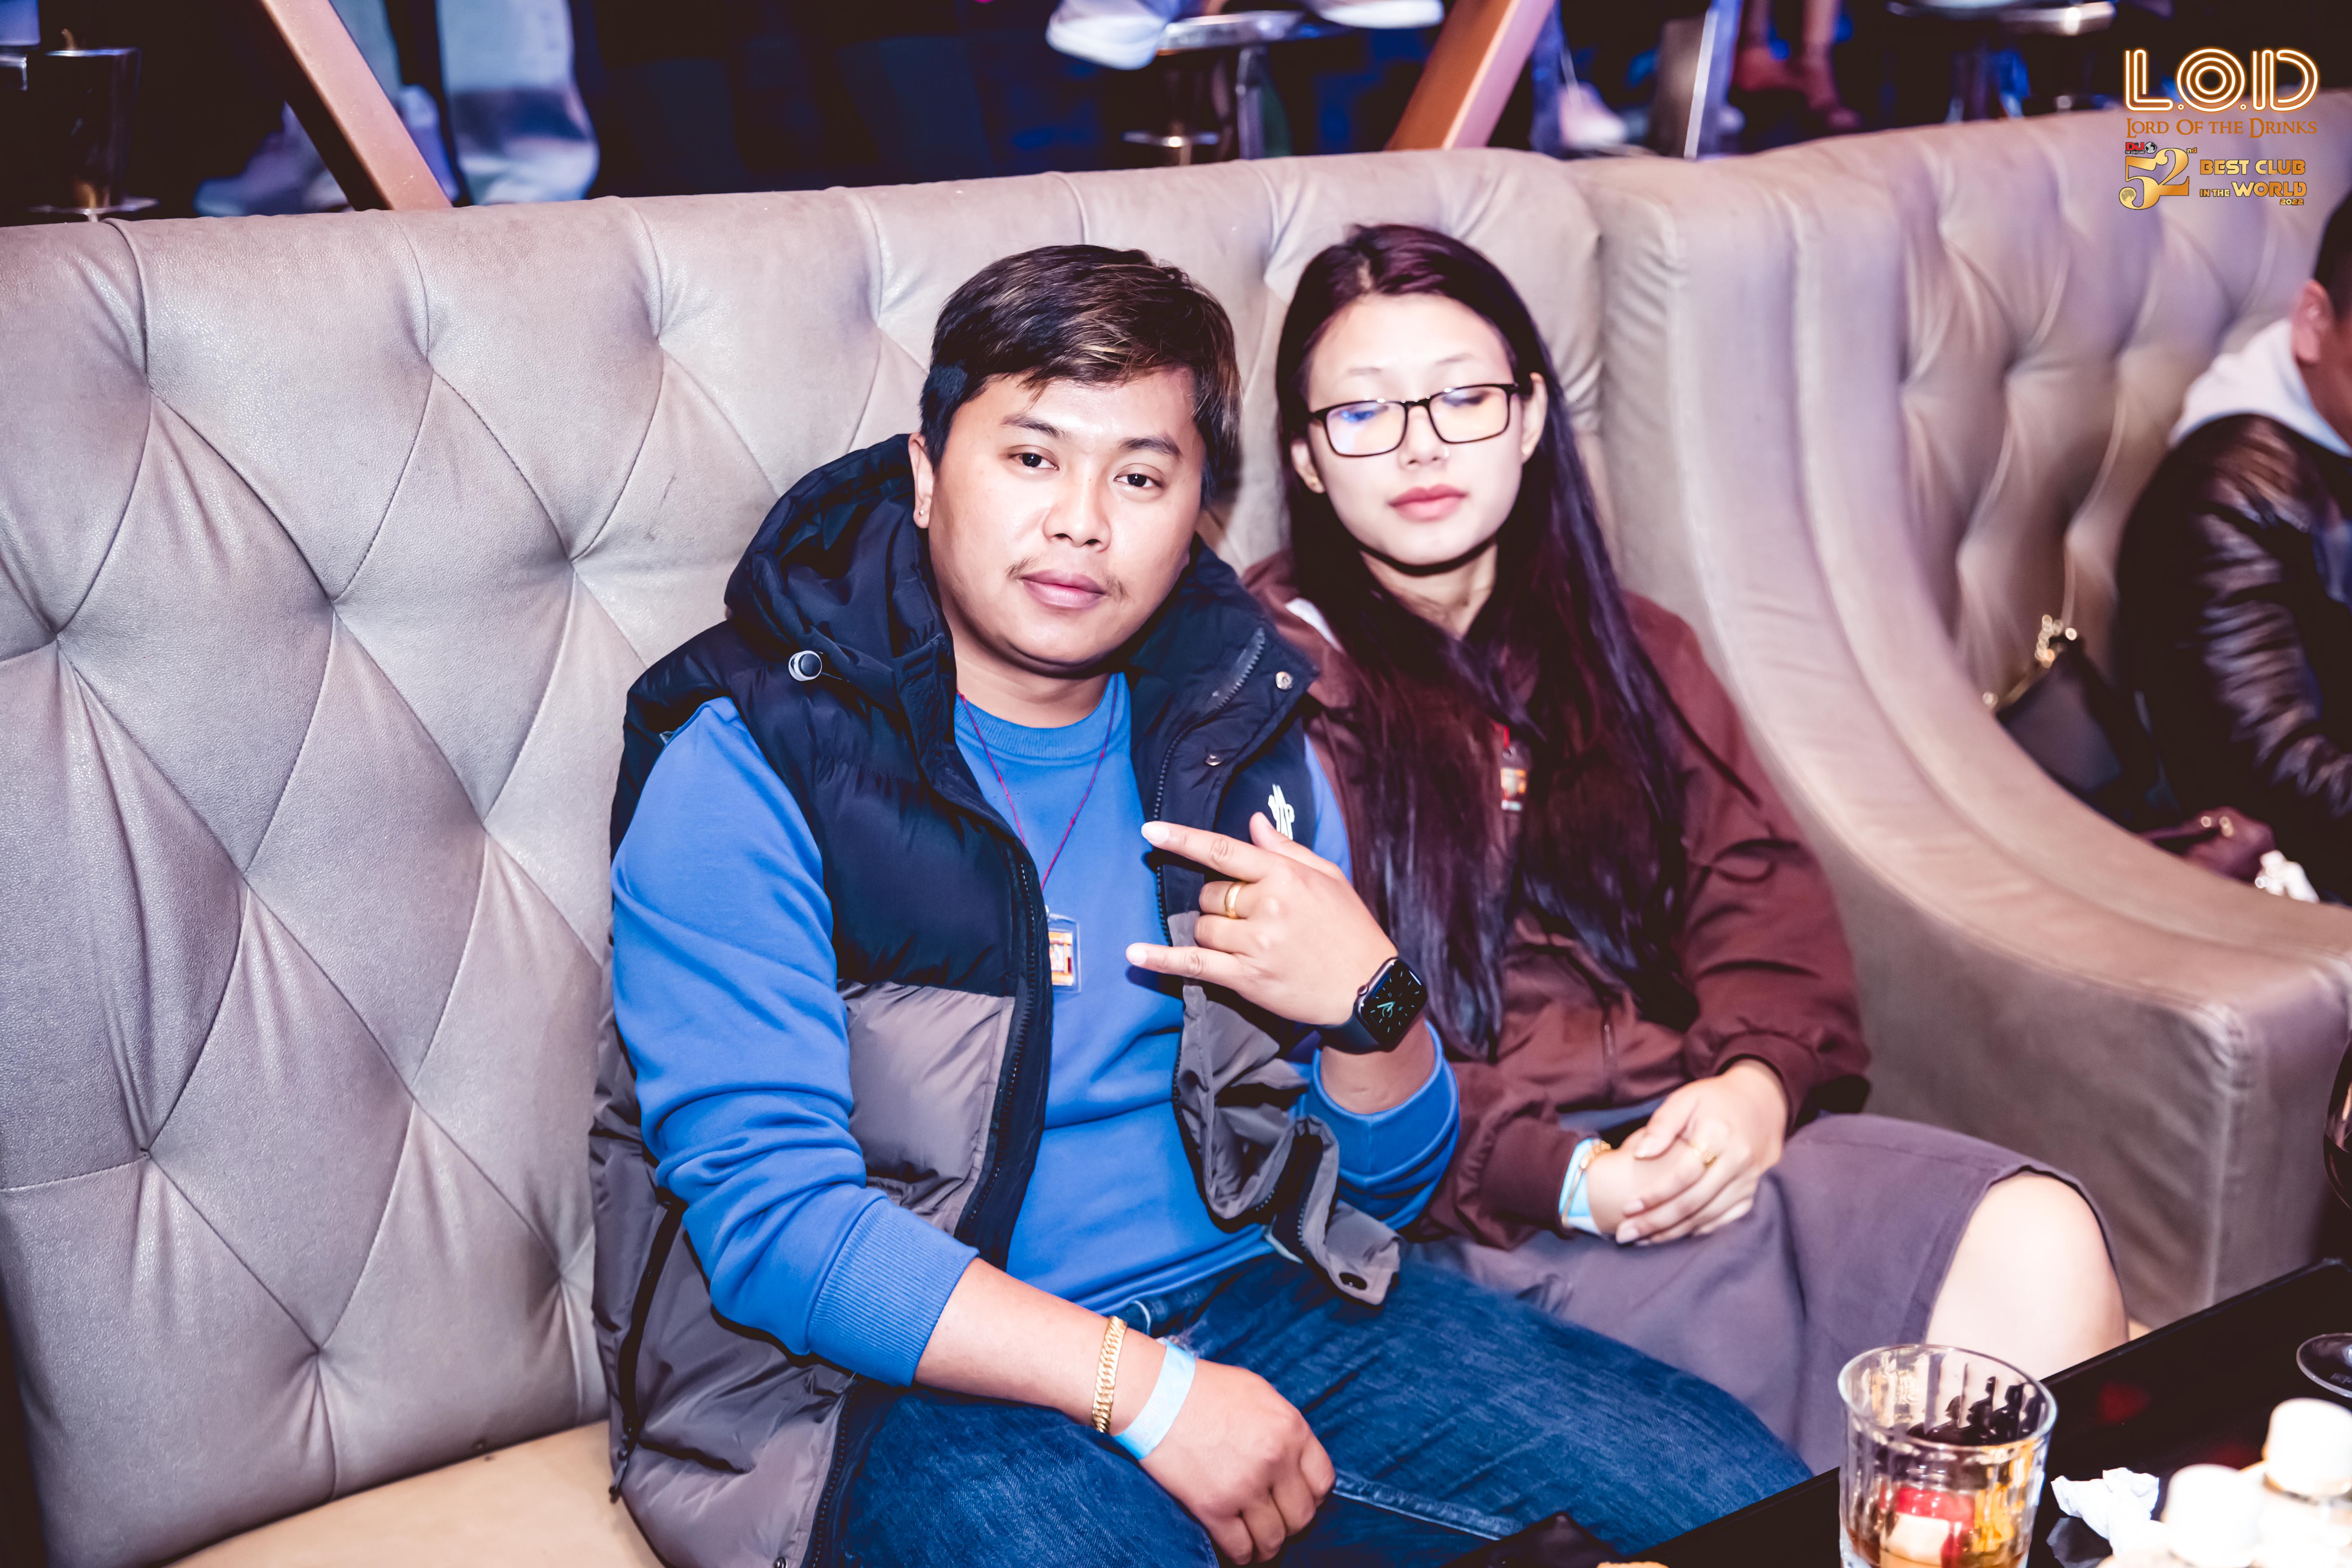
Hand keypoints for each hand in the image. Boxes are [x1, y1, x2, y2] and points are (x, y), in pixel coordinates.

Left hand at [1126, 814, 1395, 1027]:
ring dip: (1211, 931)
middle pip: (1210, 894)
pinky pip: (1194, 965)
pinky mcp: (1246, 978)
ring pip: (1203, 927)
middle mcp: (1267, 907)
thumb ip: (1286, 849)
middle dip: (1217, 902)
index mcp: (1285, 876)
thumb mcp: (1328, 878)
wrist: (1369, 990)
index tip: (1151, 831)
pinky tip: (1134, 955)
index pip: (1223, 851)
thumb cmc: (1351, 929)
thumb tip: (1253, 822)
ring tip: (1246, 941)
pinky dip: (1161, 960)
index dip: (1183, 839)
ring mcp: (1255, 944)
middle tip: (1248, 915)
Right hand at [1137, 1357, 1333, 1562]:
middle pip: (1302, 1515)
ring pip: (1274, 1538)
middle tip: (1274, 1519)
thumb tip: (1296, 1460)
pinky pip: (1240, 1548)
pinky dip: (1242, 1555)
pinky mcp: (1213, 1507)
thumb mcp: (1260, 1394)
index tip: (1296, 1498)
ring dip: (1267, 1544)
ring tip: (1257, 1540)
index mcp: (1291, 1428)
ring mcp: (1245, 1486)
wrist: (1156, 1393)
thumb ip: (1284, 1428)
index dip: (1312, 1495)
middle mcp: (1275, 1460)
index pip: (1323, 1481)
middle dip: (1290, 1522)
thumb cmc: (1206, 1389)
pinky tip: (1238, 1549)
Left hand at [1588, 1061, 1787, 1243]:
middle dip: (1657, 1222)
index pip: (1684, 1175)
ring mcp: (1748, 1180)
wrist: (1761, 1104)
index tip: (1627, 1208)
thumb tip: (1640, 1154)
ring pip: (1708, 1216)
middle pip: (1694, 1202)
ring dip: (1673, 1232)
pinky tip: (1674, 1235)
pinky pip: (1725, 1219)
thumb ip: (1662, 1125)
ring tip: (1641, 1240)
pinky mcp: (1751, 1191)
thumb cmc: (1714, 1100)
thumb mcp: (1685, 1099)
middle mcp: (1737, 1161)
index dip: (1655, 1194)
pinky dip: (1698, 1230)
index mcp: (1718, 1135)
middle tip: (1625, 1234)